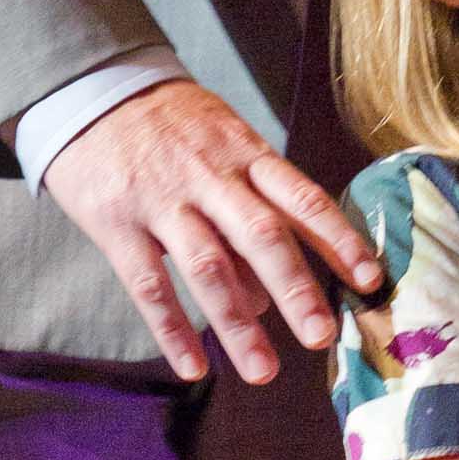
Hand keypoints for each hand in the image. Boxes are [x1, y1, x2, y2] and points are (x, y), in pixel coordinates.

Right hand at [43, 79, 384, 383]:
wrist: (89, 88)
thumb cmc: (172, 127)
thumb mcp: (223, 143)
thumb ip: (251, 207)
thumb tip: (269, 294)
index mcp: (245, 154)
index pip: (302, 197)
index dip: (339, 238)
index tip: (370, 278)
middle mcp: (210, 177)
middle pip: (261, 235)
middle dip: (296, 288)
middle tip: (322, 336)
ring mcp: (162, 201)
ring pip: (207, 267)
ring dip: (237, 324)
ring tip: (263, 371)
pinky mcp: (116, 222)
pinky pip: (148, 284)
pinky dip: (171, 329)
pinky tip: (193, 368)